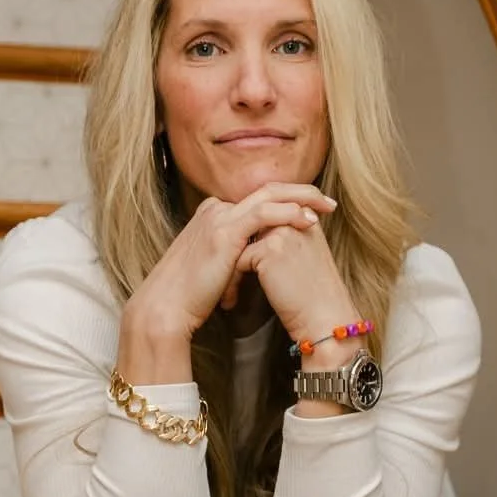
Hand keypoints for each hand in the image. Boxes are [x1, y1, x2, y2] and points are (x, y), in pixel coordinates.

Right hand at [125, 184, 337, 345]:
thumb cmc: (191, 295)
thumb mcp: (216, 267)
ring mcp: (219, 217)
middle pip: (267, 189)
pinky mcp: (224, 232)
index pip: (259, 198)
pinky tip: (309, 220)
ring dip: (303, 198)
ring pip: (270, 195)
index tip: (314, 210)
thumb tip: (255, 259)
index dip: (289, 200)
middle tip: (329, 202)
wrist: (167, 307)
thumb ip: (235, 255)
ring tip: (327, 207)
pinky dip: (289, 213)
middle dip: (303, 192)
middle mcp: (216, 208)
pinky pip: (264, 214)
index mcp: (214, 213)